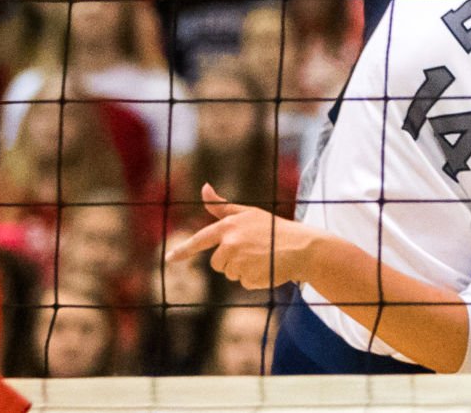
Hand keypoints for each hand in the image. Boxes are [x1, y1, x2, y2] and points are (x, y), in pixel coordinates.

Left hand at [164, 184, 320, 288]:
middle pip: (218, 263)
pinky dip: (254, 279)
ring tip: (262, 258)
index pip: (200, 240)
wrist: (301, 247)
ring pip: (231, 274)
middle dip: (230, 261)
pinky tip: (266, 268)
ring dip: (243, 270)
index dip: (183, 251)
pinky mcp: (248, 277)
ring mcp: (239, 262)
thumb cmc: (273, 228)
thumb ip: (222, 206)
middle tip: (252, 251)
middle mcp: (230, 244)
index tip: (169, 258)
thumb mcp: (247, 212)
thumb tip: (203, 187)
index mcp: (228, 227)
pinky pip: (243, 283)